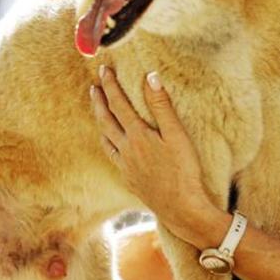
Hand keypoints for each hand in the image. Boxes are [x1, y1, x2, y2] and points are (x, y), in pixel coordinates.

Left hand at [90, 66, 216, 238]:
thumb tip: (150, 77)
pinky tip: (112, 145)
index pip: (119, 104)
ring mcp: (126, 166)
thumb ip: (162, 105)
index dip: (110, 86)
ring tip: (98, 111)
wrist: (181, 209)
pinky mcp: (129, 180)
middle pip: (106, 120)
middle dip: (99, 101)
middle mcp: (126, 150)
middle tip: (94, 86)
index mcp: (137, 135)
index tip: (104, 70)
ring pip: (106, 139)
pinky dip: (108, 144)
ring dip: (101, 122)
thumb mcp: (177, 135)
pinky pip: (113, 157)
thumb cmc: (184, 171)